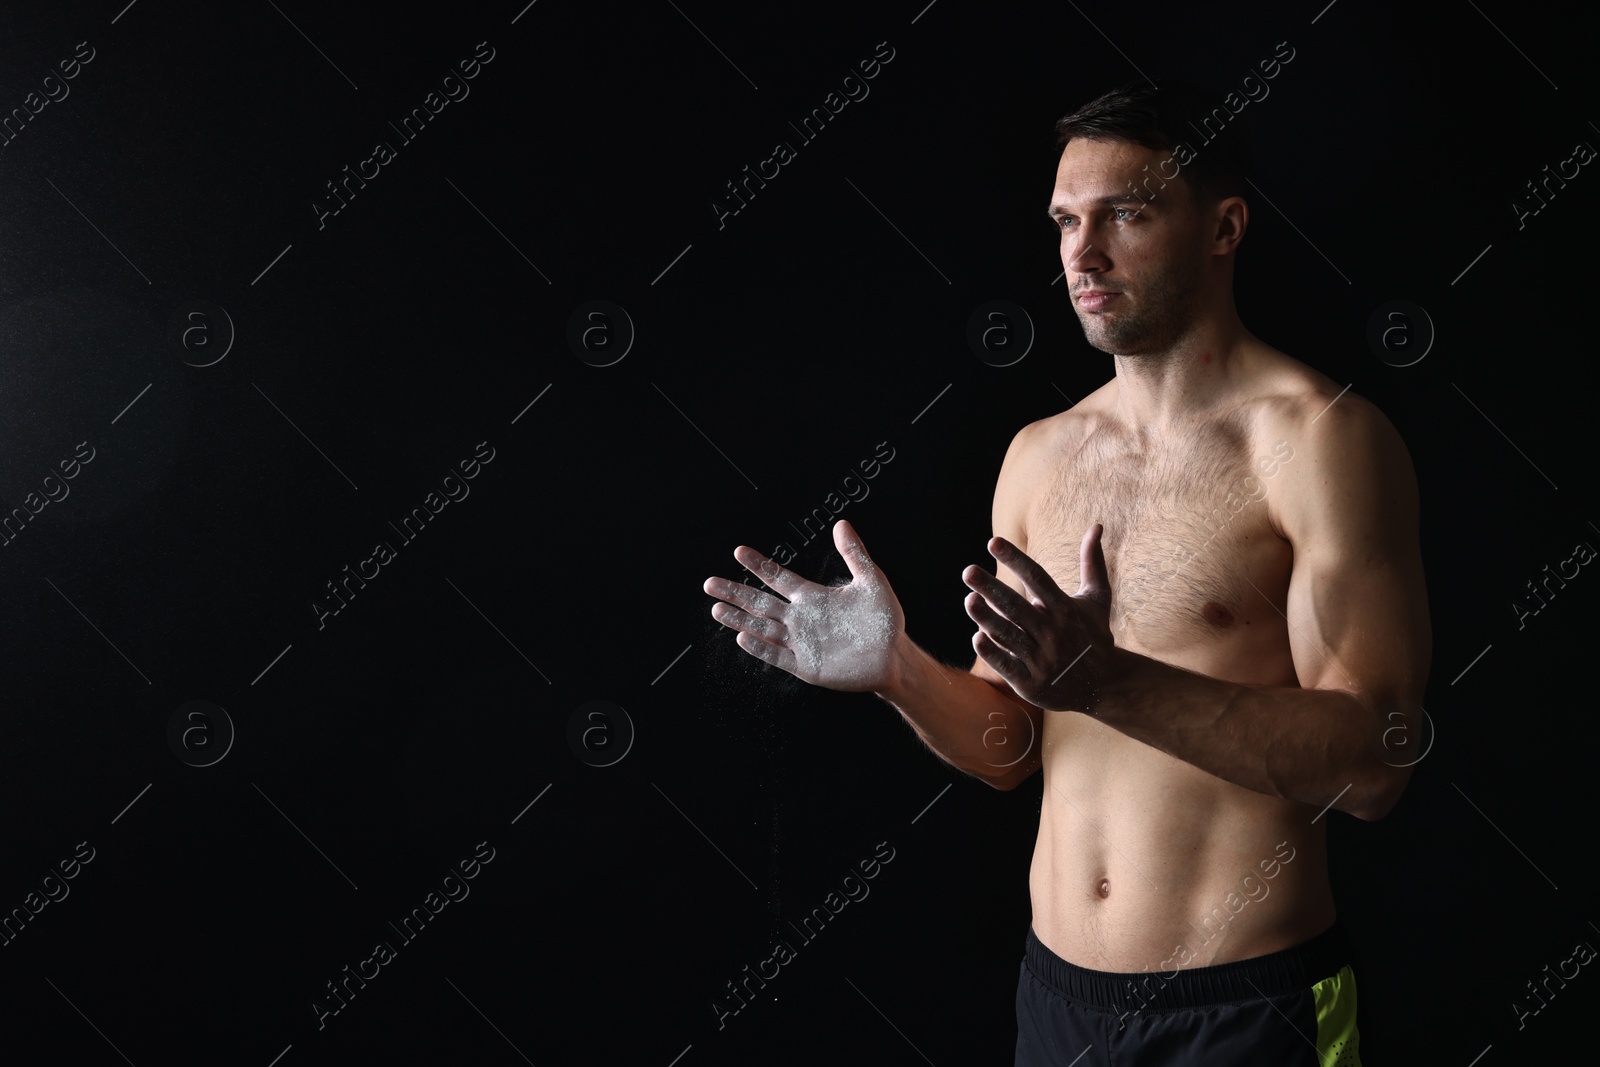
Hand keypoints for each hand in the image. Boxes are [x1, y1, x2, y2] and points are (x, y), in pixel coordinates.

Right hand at [703, 520, 904, 691]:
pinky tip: (742, 637)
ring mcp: (801, 643)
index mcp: (813, 597)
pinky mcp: (806, 666)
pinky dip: (760, 648)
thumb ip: (855, 554)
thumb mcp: (871, 581)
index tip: (739, 551)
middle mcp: (802, 618)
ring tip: (716, 608)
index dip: (759, 565)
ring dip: (739, 619)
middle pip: (761, 603)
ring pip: (763, 628)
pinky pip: (778, 656)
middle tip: (710, 583)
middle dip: (736, 592)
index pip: (778, 578)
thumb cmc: (884, 620)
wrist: (894, 657)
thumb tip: (842, 523)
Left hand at [963, 523, 1113, 710]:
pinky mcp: (1032, 683)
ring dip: (987, 618)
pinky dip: (993, 654)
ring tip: (969, 599)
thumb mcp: (1098, 600)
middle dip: (992, 589)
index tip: (993, 542)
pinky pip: (1008, 666)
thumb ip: (1093, 563)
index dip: (1016, 559)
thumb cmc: (1094, 636)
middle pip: (1017, 607)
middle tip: (968, 571)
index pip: (1037, 578)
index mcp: (1064, 609)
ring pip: (1009, 635)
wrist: (1103, 686)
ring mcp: (1042, 659)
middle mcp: (1052, 632)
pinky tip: (976, 638)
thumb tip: (1097, 526)